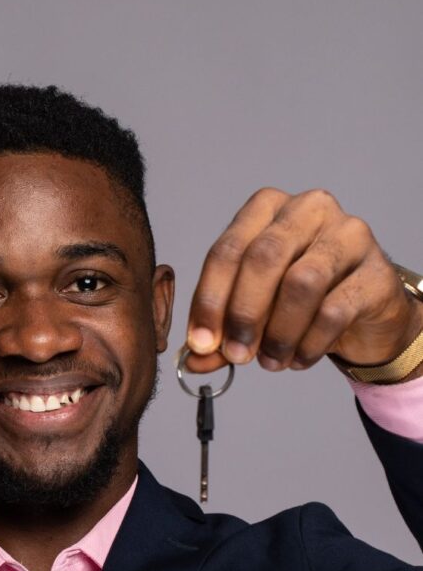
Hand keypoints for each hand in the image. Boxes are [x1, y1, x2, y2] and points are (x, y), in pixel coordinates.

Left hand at [184, 187, 421, 375]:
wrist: (365, 311)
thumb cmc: (301, 300)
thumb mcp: (253, 312)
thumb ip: (221, 332)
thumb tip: (193, 359)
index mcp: (267, 209)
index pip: (227, 250)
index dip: (209, 300)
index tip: (201, 343)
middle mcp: (308, 210)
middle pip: (264, 257)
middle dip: (243, 313)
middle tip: (236, 354)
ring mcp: (348, 235)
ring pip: (301, 282)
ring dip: (278, 332)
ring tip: (271, 360)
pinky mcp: (376, 270)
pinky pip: (335, 310)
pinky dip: (309, 343)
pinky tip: (299, 359)